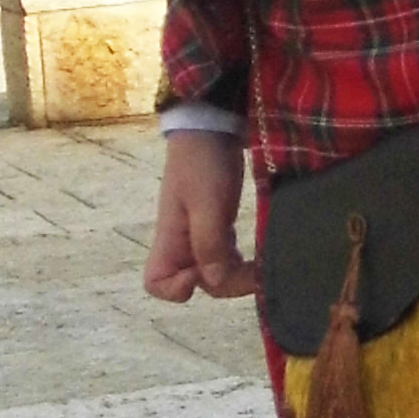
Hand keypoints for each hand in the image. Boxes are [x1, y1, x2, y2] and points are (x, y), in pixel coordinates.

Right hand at [144, 132, 257, 301]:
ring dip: (238, 276)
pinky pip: (227, 258)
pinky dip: (243, 264)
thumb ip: (208, 244)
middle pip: (195, 284)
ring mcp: (200, 236)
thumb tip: (213, 282)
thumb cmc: (202, 164)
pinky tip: (260, 258)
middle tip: (253, 272)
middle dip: (224, 283)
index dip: (176, 289)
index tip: (201, 273)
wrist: (211, 128)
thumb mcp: (206, 203)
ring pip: (215, 273)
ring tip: (262, 267)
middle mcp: (182, 243)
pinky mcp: (218, 227)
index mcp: (169, 239)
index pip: (156, 283)